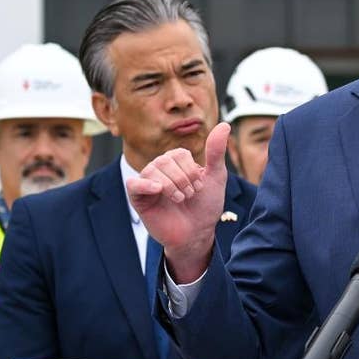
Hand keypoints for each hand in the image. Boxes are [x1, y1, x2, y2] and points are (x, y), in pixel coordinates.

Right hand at [126, 122, 230, 280]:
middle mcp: (160, 169)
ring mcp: (148, 183)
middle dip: (183, 179)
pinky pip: (133, 184)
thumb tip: (225, 124)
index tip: (199, 187)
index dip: (191, 170)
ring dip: (171, 186)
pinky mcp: (138, 198)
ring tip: (180, 199)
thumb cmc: (206, 206)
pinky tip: (159, 189)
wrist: (197, 233)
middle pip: (165, 161)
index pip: (179, 154)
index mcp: (176, 162)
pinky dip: (145, 185)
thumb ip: (216, 152)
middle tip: (190, 195)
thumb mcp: (216, 177)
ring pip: (152, 171)